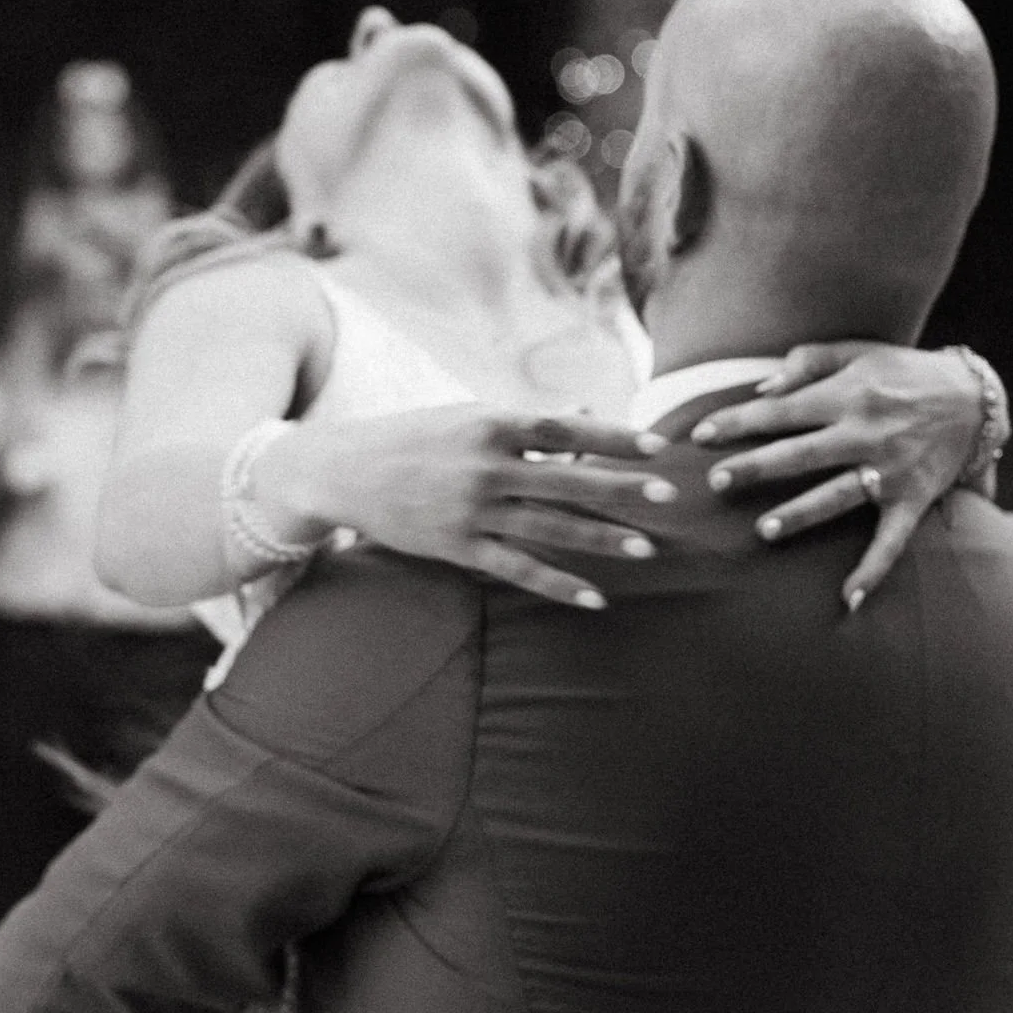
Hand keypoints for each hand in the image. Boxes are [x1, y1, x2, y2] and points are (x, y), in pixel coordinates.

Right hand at [262, 405, 678, 612]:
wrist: (344, 470)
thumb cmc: (416, 436)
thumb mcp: (469, 415)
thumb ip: (528, 421)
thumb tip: (584, 413)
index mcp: (493, 423)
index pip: (568, 430)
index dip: (615, 438)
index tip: (657, 446)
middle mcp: (487, 467)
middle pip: (569, 480)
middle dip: (621, 489)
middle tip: (669, 497)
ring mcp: (473, 510)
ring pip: (551, 528)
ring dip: (602, 540)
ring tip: (646, 548)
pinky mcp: (460, 548)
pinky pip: (519, 570)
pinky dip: (559, 585)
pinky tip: (595, 599)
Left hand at [692, 343, 988, 611]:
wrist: (977, 399)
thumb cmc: (903, 372)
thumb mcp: (857, 352)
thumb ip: (808, 363)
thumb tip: (762, 388)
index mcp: (848, 395)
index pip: (781, 410)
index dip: (738, 421)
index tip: (699, 436)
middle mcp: (866, 433)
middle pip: (802, 454)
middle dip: (757, 467)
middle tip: (717, 482)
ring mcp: (890, 471)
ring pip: (838, 496)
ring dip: (802, 514)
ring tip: (764, 530)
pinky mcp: (912, 500)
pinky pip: (890, 541)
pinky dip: (872, 570)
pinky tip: (849, 600)